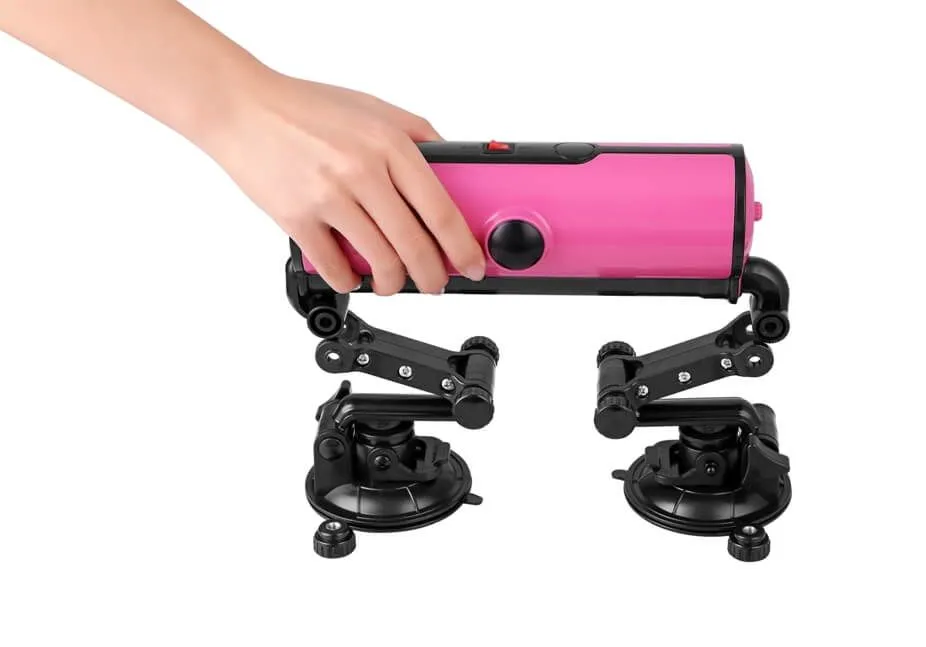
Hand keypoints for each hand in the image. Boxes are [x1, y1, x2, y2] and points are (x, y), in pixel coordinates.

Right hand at [200, 72, 485, 294]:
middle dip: (432, 277)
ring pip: (379, 262)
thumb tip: (449, 169)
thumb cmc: (305, 108)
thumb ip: (416, 135)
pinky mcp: (296, 218)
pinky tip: (352, 275)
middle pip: (414, 245)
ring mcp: (328, 197)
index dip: (461, 247)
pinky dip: (350, 280)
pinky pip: (335, 267)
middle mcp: (363, 171)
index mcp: (389, 145)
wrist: (241, 107)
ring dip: (393, 284)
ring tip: (393, 283)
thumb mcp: (373, 108)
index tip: (470, 264)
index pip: (440, 210)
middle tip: (436, 284)